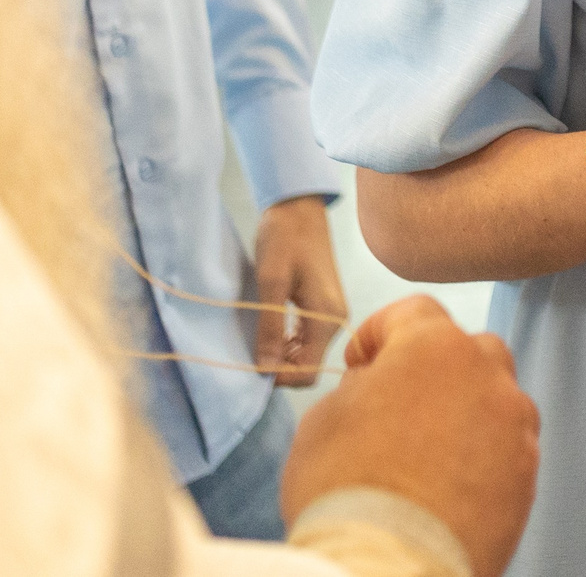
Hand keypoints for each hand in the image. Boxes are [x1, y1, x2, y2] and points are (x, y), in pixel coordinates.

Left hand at [252, 196, 347, 386]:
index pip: (308, 372)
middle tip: (250, 353)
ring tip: (256, 340)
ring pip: (307, 354)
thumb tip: (264, 369)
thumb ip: (270, 326)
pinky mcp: (323, 307)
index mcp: (327, 317)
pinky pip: (307, 339)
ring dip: (281, 355)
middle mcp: (335, 320)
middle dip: (279, 367)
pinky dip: (287, 342)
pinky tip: (268, 330)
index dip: (280, 377)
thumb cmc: (285, 238)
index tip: (252, 366)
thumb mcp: (271, 282)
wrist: (299, 207)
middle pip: (309, 366)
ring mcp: (331, 314)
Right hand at [282, 297, 539, 576]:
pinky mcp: (528, 476)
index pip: (414, 312)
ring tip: (431, 444)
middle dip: (436, 367)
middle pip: (469, 350)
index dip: (380, 332)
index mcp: (434, 347)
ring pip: (497, 398)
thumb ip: (359, 387)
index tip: (362, 361)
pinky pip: (510, 448)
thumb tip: (374, 389)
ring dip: (467, 408)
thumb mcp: (324, 419)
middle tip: (400, 399)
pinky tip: (453, 479)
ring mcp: (515, 427)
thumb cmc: (346, 489)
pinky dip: (486, 453)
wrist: (390, 565)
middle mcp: (486, 376)